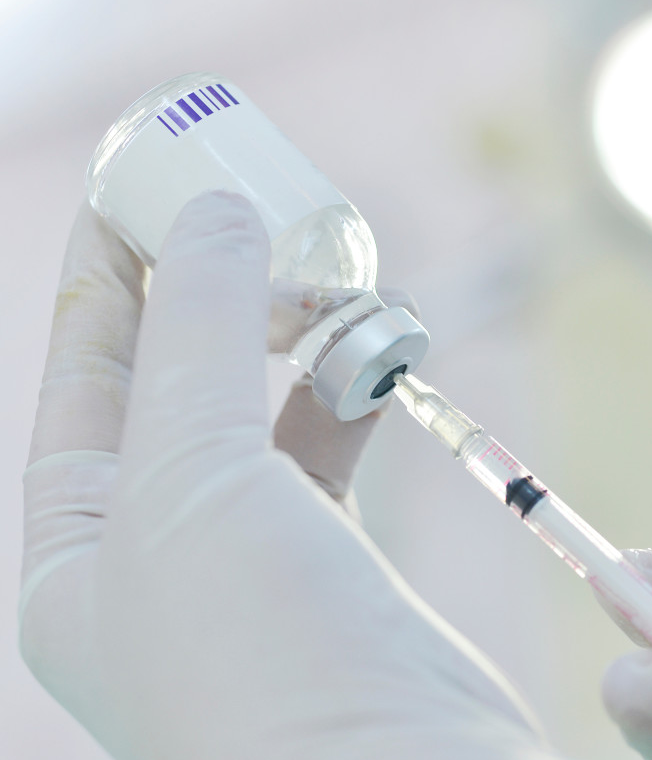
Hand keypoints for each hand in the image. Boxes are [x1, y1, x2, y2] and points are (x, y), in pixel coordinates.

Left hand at [20, 192, 558, 759]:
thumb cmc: (258, 654)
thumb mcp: (192, 476)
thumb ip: (200, 334)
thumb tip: (218, 215)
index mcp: (82, 552)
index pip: (85, 375)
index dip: (112, 273)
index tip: (144, 184)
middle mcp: (159, 556)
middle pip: (180, 385)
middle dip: (220, 298)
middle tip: (264, 213)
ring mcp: (254, 562)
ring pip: (267, 412)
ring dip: (303, 342)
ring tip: (345, 283)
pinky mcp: (341, 566)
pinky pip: (334, 450)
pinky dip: (357, 395)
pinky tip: (381, 356)